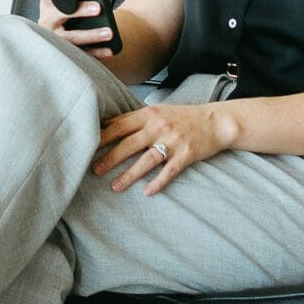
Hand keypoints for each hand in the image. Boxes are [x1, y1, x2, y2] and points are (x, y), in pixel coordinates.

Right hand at [36, 0, 114, 59]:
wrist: (68, 35)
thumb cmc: (71, 12)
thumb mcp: (69, 0)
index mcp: (47, 4)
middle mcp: (47, 21)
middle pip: (58, 14)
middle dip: (78, 11)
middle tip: (98, 7)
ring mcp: (54, 38)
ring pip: (70, 38)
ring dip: (91, 35)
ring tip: (108, 32)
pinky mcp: (65, 53)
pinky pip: (81, 53)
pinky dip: (97, 52)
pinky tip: (109, 50)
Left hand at [91, 102, 224, 192]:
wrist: (216, 121)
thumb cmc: (183, 117)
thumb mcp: (158, 111)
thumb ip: (135, 118)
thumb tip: (107, 124)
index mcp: (149, 114)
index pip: (120, 125)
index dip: (103, 137)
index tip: (87, 146)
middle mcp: (159, 126)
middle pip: (129, 143)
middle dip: (110, 158)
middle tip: (94, 170)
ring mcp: (173, 140)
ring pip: (147, 159)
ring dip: (129, 175)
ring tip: (114, 187)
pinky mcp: (187, 154)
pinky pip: (170, 171)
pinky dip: (158, 182)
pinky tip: (147, 192)